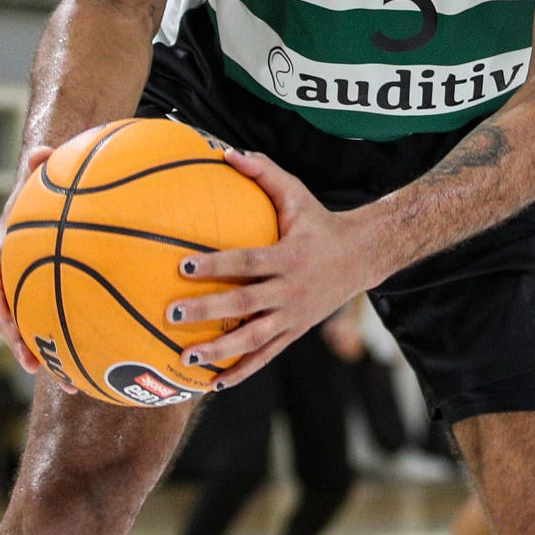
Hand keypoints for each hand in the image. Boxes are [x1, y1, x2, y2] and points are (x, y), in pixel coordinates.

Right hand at [0, 145, 69, 386]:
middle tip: (34, 364)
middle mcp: (15, 283)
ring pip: (37, 333)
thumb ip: (39, 167)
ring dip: (50, 359)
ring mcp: (34, 296)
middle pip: (12, 320)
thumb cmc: (43, 191)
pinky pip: (64, 328)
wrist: (48, 205)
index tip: (6, 316)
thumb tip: (42, 151)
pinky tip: (104, 368)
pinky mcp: (56, 302)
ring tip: (72, 384)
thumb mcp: (38, 178)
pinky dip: (78, 348)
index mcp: (5, 258)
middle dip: (20, 344)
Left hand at [170, 149, 374, 388]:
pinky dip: (242, 371)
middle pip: (245, 302)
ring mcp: (294, 316)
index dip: (216, 263)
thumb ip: (264, 171)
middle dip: (208, 309)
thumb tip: (225, 151)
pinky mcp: (295, 332)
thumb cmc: (320, 222)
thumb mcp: (297, 194)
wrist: (363, 257)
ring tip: (186, 358)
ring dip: (220, 351)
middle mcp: (291, 290)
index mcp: (289, 256)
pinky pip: (266, 356)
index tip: (182, 265)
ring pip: (254, 338)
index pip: (247, 261)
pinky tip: (213, 383)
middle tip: (172, 313)